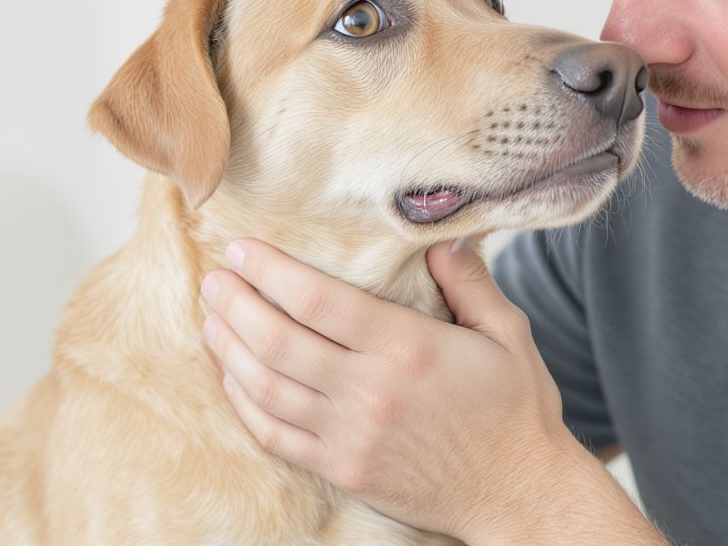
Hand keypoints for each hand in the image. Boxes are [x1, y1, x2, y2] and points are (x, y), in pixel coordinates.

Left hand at [199, 236, 578, 541]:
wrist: (517, 492)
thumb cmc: (515, 409)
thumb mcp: (508, 333)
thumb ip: (470, 281)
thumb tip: (441, 236)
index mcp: (407, 347)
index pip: (317, 299)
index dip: (270, 270)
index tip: (242, 248)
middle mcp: (369, 391)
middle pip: (278, 340)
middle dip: (236, 303)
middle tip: (213, 278)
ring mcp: (350, 436)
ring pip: (266, 387)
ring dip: (229, 348)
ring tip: (210, 318)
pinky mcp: (342, 469)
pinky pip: (275, 435)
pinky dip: (244, 402)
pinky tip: (231, 377)